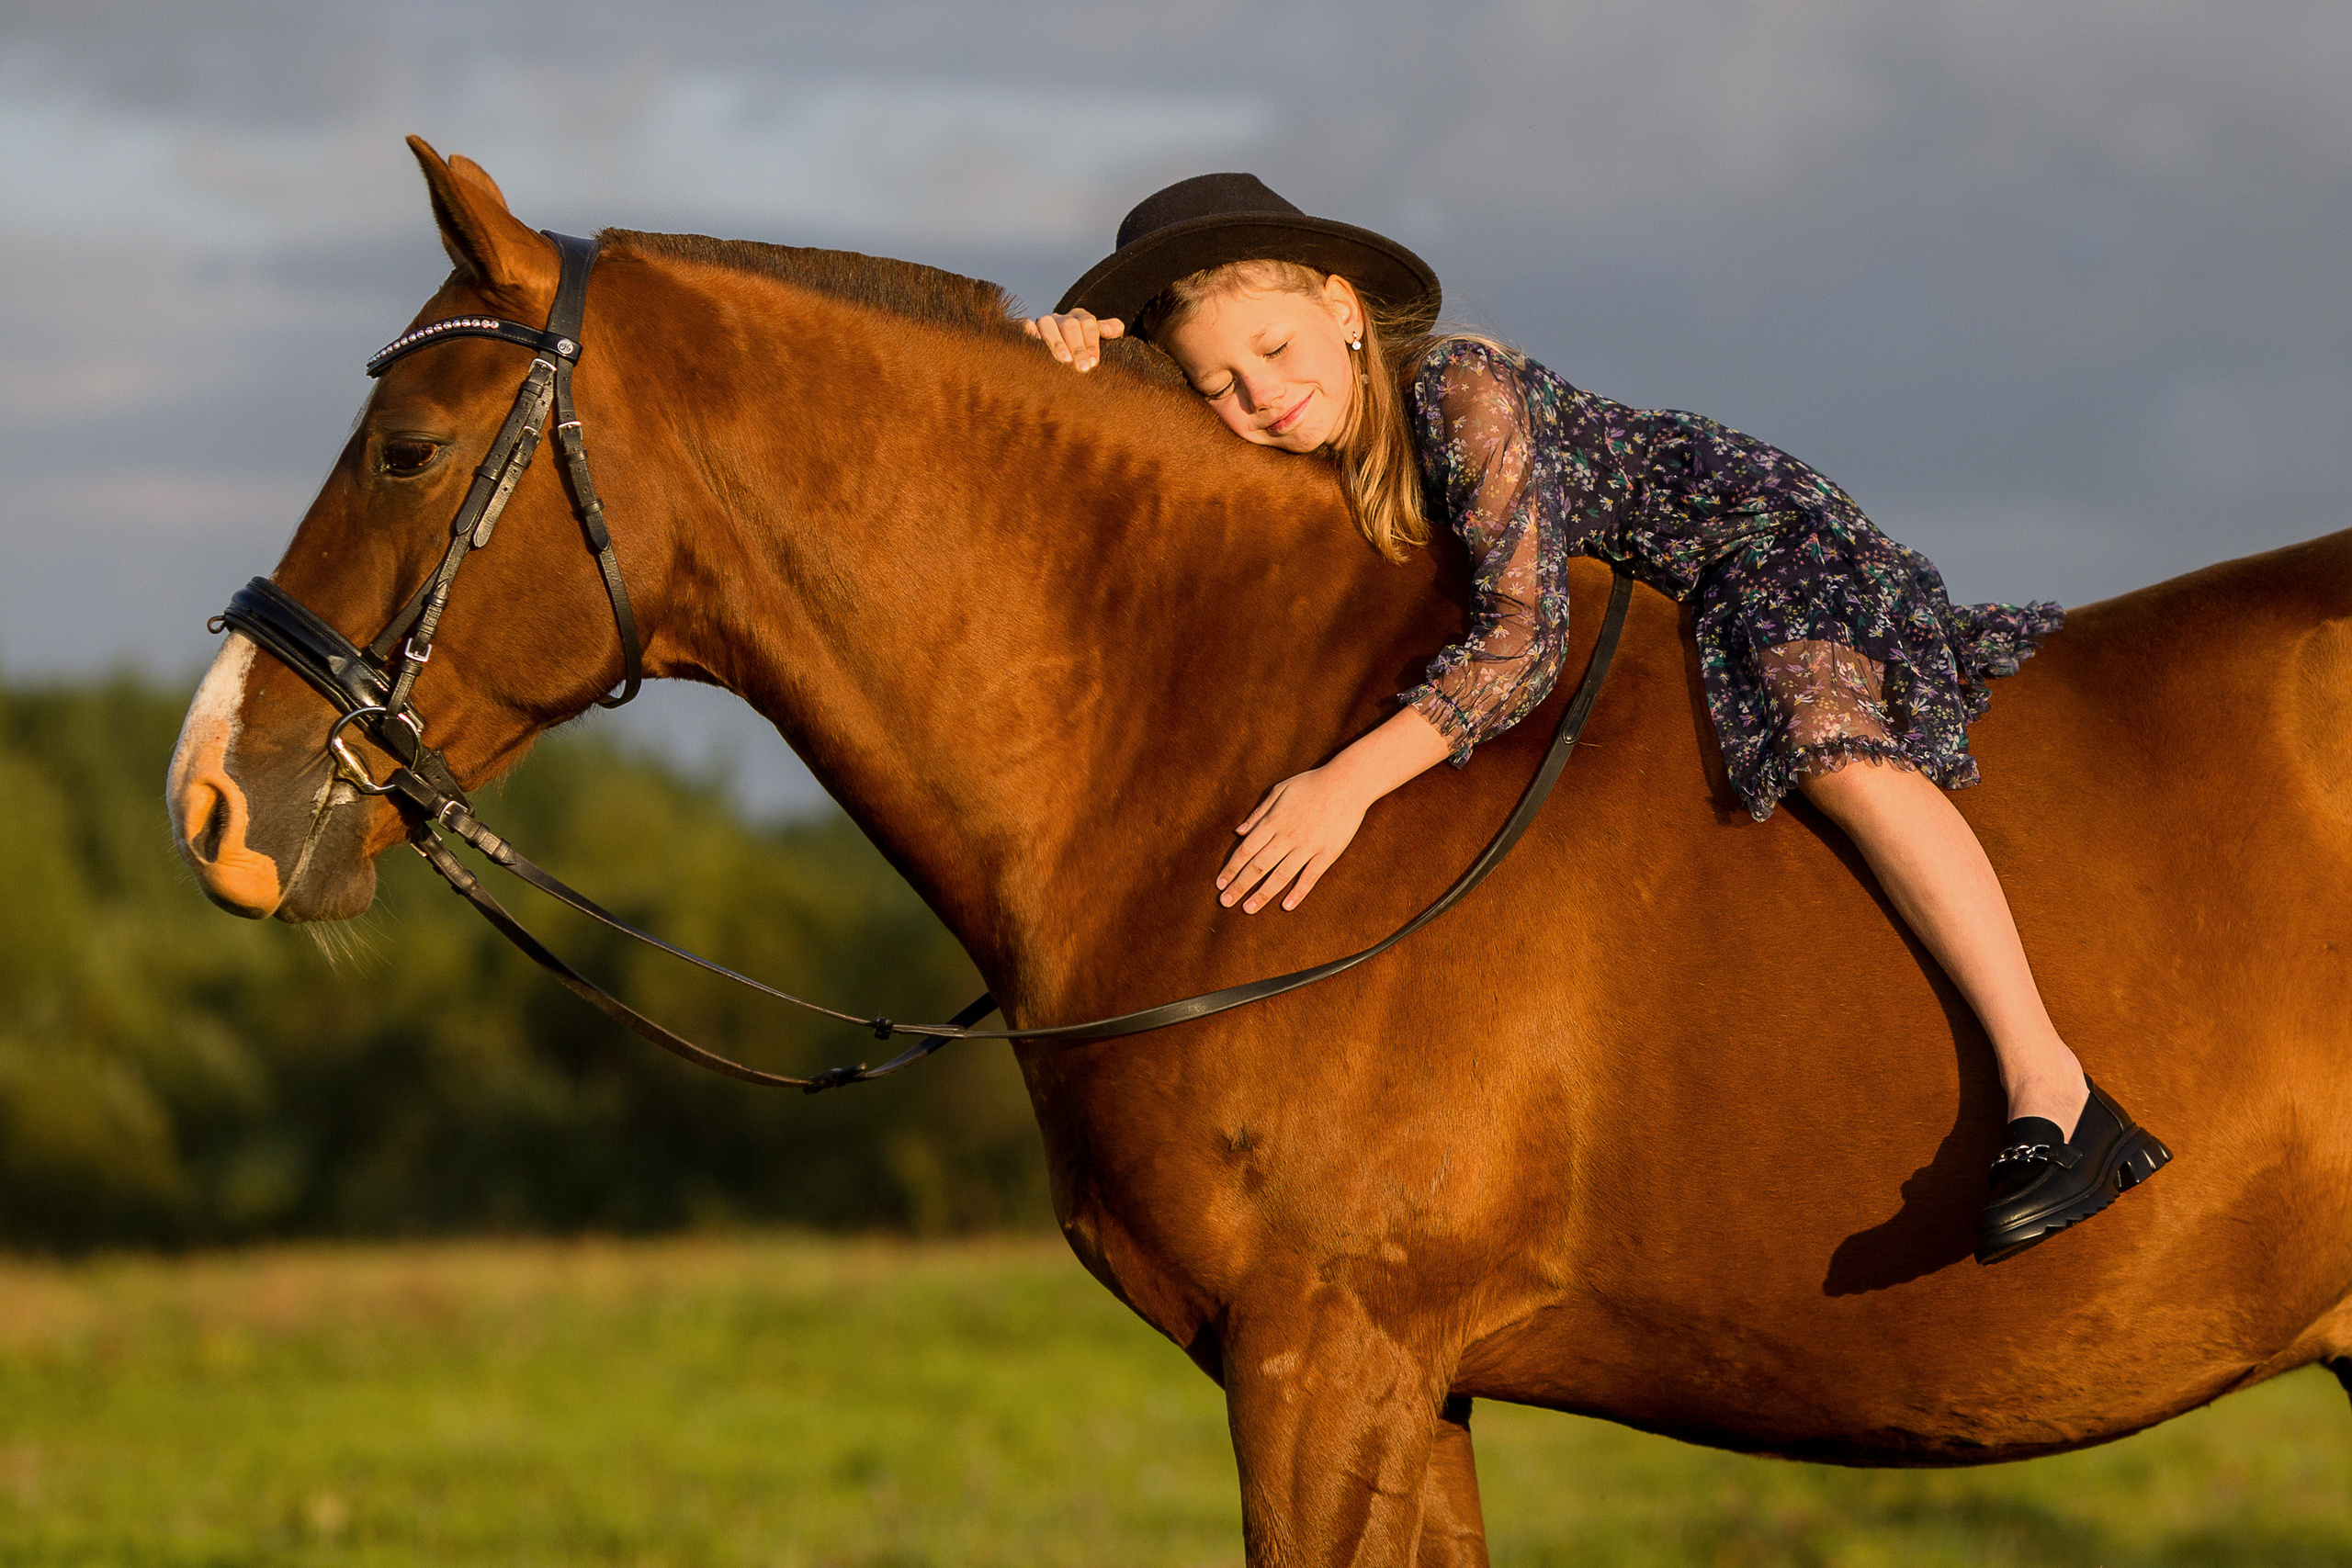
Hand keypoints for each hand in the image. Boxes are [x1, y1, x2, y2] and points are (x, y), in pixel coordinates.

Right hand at [1022, 309, 1124, 371]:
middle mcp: (1061, 318)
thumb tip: (1116, 328)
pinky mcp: (1029, 330)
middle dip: (1077, 347)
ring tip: (1064, 360)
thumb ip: (1109, 331)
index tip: (1094, 363)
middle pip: (1069, 325)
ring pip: (1048, 325)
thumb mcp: (1098, 341)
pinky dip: (1027, 330)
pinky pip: (1025, 325)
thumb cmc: (1084, 350)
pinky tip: (1033, 341)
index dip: (1092, 343)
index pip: (1089, 324)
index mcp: (1080, 318)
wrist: (1064, 353)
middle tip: (1083, 368)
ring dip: (1056, 342)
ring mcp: (1044, 323)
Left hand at [1217, 767, 1370, 913]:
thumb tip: (1238, 831)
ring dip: (1262, 894)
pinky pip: (1309, 877)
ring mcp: (1307, 847)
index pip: (1245, 850)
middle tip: (1226, 902)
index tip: (1220, 884)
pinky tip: (1286, 906)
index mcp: (1273, 821)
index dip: (1231, 869)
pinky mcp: (1326, 854)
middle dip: (1240, 886)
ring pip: (1280, 876)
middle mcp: (1287, 837)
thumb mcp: (1279, 791)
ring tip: (1248, 909)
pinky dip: (1298, 893)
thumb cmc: (1310, 785)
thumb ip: (1258, 813)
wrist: (1346, 784)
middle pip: (1258, 866)